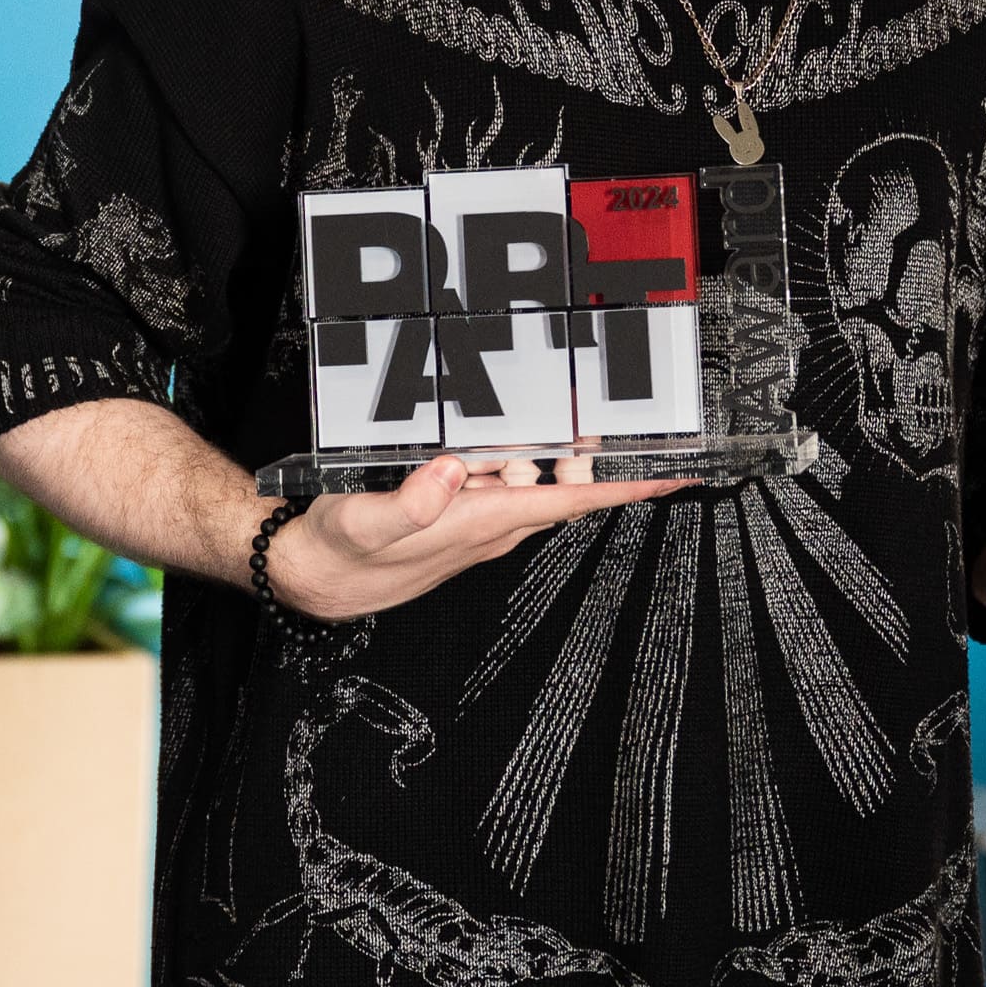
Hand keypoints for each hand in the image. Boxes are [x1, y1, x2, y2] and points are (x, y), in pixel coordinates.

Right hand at [267, 444, 684, 621]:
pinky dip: (507, 452)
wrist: (314, 578)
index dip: (625, 487)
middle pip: (562, 483)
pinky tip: (491, 434)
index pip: (571, 503)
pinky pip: (501, 477)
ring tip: (546, 409)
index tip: (671, 475)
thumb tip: (454, 470)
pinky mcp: (459, 510)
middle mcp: (491, 523)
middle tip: (604, 411)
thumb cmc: (341, 556)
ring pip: (532, 475)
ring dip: (543, 447)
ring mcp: (478, 518)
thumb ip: (410, 500)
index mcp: (482, 523)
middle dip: (588, 450)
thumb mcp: (366, 523)